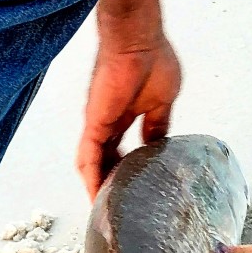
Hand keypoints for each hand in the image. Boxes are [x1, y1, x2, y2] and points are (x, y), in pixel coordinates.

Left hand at [78, 37, 181, 199]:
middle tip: (115, 206)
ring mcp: (99, 123)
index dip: (125, 169)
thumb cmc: (153, 60)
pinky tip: (95, 195)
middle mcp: (109, 122)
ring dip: (97, 185)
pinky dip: (90, 177)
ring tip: (103, 210)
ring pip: (93, 162)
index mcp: (127, 115)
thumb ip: (157, 124)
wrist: (139, 43)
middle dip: (109, 182)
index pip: (122, 149)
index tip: (132, 188)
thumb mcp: (163, 101)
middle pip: (104, 160)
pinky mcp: (94, 123)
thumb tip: (157, 144)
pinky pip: (88, 156)